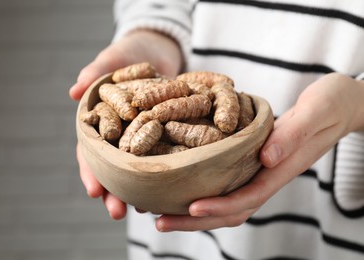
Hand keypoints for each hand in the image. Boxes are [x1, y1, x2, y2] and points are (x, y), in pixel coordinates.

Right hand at [70, 30, 182, 218]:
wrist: (157, 51)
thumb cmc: (127, 54)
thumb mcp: (112, 60)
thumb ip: (95, 73)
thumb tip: (74, 91)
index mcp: (101, 122)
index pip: (90, 151)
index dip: (91, 171)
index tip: (94, 191)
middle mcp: (121, 135)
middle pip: (114, 168)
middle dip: (114, 191)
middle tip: (117, 212)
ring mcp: (143, 137)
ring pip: (139, 169)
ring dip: (139, 190)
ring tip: (145, 209)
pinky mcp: (165, 134)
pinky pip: (164, 156)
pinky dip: (165, 173)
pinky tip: (170, 190)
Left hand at [155, 72, 363, 230]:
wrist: (339, 104)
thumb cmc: (330, 105)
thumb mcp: (315, 112)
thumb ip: (293, 135)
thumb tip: (266, 158)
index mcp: (281, 169)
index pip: (248, 197)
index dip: (220, 206)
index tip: (191, 207)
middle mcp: (268, 176)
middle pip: (231, 210)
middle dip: (196, 220)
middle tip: (159, 221)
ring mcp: (260, 172)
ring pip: (227, 202)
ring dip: (194, 212)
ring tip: (160, 212)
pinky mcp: (254, 162)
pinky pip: (227, 184)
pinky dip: (203, 191)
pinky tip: (181, 187)